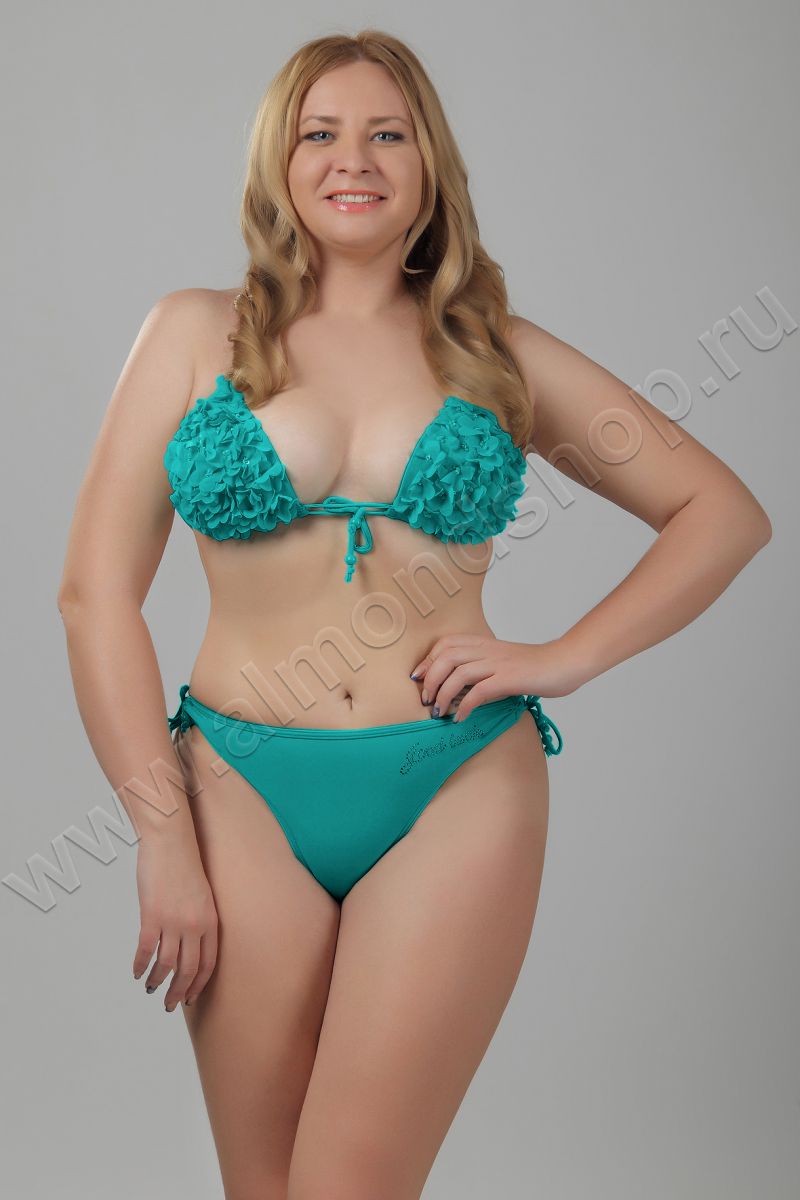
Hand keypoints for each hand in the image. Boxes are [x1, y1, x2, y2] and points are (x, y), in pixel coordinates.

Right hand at [133, 824, 218, 1011]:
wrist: (172, 841)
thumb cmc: (186, 865)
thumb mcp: (202, 895)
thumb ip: (198, 919)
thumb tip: (187, 943)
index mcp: (211, 921)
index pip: (208, 963)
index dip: (198, 984)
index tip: (191, 997)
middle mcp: (195, 925)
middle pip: (188, 970)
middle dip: (178, 992)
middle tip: (169, 1005)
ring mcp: (173, 921)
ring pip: (166, 964)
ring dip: (157, 981)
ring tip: (150, 989)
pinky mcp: (152, 915)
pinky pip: (146, 949)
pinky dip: (140, 965)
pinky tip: (136, 972)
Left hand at [409, 635, 582, 722]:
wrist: (565, 662)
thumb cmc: (536, 666)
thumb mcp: (504, 662)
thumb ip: (484, 669)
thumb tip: (464, 690)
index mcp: (484, 643)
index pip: (446, 644)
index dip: (428, 660)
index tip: (418, 678)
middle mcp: (488, 650)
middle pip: (446, 657)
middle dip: (430, 679)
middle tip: (426, 700)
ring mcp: (498, 663)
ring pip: (458, 673)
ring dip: (443, 694)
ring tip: (438, 712)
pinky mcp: (510, 678)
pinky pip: (479, 691)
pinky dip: (465, 706)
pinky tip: (461, 718)